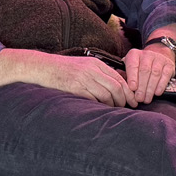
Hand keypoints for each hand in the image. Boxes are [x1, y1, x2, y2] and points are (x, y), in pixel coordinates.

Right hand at [0, 48, 137, 106]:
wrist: (42, 67)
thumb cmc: (63, 69)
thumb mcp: (83, 65)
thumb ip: (98, 73)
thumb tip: (115, 86)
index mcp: (96, 64)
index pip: (119, 78)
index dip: (129, 91)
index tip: (133, 101)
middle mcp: (92, 70)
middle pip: (116, 87)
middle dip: (125, 99)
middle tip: (128, 108)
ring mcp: (83, 79)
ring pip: (107, 94)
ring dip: (113, 105)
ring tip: (114, 111)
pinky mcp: (75, 88)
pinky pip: (93, 99)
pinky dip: (100, 107)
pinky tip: (101, 111)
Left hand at [123, 43, 175, 103]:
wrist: (158, 54)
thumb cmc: (140, 65)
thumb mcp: (130, 67)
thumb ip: (124, 75)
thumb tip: (120, 85)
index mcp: (134, 54)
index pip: (133, 65)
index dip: (132, 77)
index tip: (132, 88)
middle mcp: (147, 54)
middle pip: (144, 71)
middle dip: (142, 87)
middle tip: (139, 98)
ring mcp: (159, 58)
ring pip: (155, 74)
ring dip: (150, 88)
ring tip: (147, 99)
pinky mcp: (169, 64)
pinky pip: (165, 75)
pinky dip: (161, 85)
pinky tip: (157, 93)